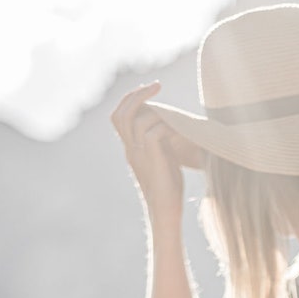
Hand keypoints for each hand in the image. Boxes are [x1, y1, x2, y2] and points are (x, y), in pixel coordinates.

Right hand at [110, 82, 202, 221]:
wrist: (166, 212)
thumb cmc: (168, 188)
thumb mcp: (161, 158)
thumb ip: (159, 141)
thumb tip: (166, 123)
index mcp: (130, 148)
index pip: (119, 116)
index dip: (130, 99)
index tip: (148, 90)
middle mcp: (130, 149)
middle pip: (122, 113)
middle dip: (137, 94)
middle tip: (157, 85)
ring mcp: (139, 155)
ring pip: (137, 120)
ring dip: (155, 108)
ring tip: (172, 109)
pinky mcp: (152, 160)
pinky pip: (153, 133)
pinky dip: (165, 125)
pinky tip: (178, 128)